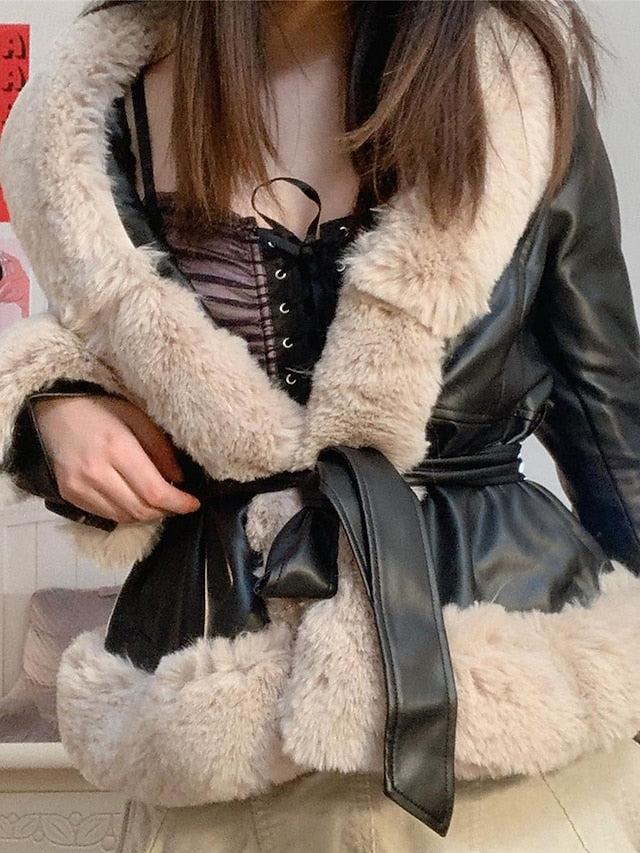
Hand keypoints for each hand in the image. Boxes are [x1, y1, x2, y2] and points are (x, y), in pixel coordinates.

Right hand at [33, 395, 200, 523]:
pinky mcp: (69, 495)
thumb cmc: (100, 408)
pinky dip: (126, 513)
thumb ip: (160, 449)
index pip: (154, 492)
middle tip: (178, 503)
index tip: (193, 503)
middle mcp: (96, 473)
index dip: (178, 503)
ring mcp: (79, 487)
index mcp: (117, 448)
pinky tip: (135, 501)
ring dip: (147, 515)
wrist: (53, 410)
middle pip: (140, 510)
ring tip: (159, 502)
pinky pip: (106, 516)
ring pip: (124, 517)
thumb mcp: (137, 417)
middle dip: (166, 511)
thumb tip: (178, 480)